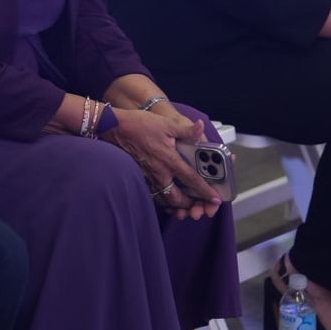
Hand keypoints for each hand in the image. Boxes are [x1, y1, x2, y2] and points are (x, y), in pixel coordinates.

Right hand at [102, 108, 220, 220]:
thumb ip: (186, 130)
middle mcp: (160, 173)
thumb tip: (200, 127)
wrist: (114, 128)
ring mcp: (149, 176)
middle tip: (200, 205)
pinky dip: (163, 199)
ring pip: (165, 198)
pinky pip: (155, 193)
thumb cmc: (140, 124)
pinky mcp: (141, 176)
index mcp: (169, 160)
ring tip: (185, 205)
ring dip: (176, 204)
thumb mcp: (166, 124)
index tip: (216, 200)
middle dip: (190, 205)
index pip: (192, 180)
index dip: (205, 191)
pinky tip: (168, 195)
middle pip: (178, 198)